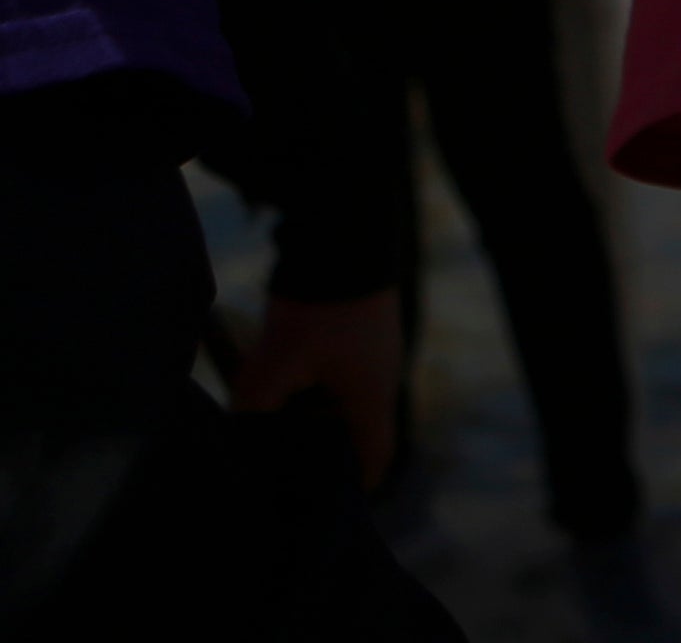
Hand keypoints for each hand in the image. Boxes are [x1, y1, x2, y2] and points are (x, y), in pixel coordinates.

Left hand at [234, 290, 404, 489]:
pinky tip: (280, 377)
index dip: (355, 485)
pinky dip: (314, 383)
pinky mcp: (362, 329)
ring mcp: (375, 350)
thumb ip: (252, 407)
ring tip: (272, 418)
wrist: (344, 240)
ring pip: (344, 399)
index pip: (374, 458)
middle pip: (355, 430)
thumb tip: (236, 431)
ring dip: (313, 411)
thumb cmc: (319, 310)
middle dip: (322, 448)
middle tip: (282, 462)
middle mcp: (381, 377)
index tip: (329, 503)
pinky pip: (340, 371)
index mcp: (372, 397)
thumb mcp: (275, 364)